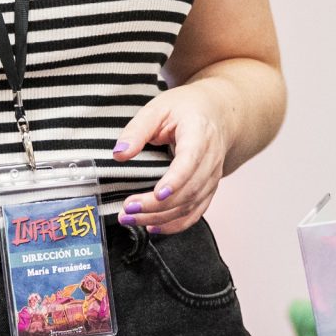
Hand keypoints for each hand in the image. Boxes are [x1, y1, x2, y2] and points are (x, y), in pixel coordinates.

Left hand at [112, 81, 235, 233]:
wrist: (217, 113)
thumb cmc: (186, 109)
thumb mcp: (158, 108)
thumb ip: (137, 130)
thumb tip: (119, 154)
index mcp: (200, 135)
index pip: (190, 162)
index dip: (175, 181)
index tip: (157, 193)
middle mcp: (211, 160)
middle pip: (189, 190)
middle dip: (157, 205)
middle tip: (128, 209)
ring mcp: (212, 178)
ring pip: (190, 206)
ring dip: (160, 218)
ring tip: (131, 218)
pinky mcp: (208, 189)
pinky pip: (195, 213)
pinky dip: (175, 225)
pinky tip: (153, 226)